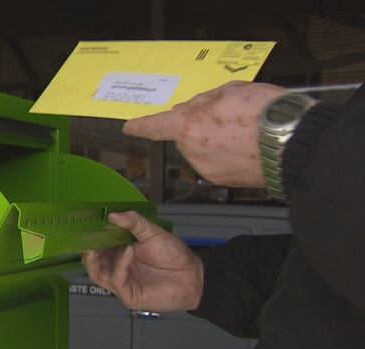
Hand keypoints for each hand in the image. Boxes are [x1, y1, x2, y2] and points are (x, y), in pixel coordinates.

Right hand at [82, 211, 203, 311]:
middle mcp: (119, 269)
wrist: (193, 274)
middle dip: (89, 251)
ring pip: (97, 275)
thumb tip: (113, 215)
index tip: (90, 228)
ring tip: (100, 246)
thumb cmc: (175, 255)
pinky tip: (128, 251)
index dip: (92, 240)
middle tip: (91, 238)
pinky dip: (120, 265)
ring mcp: (123, 284)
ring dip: (96, 260)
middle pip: (93, 264)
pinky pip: (117, 281)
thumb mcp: (152, 232)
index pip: (98, 249)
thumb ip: (133, 222)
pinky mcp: (129, 296)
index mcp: (121, 254)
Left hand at [123, 81, 285, 186]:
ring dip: (214, 142)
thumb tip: (188, 111)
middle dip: (199, 127)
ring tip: (244, 133)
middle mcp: (191, 150)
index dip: (141, 125)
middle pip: (186, 136)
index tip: (130, 127)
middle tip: (229, 117)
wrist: (293, 143)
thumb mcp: (229, 91)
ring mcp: (206, 169)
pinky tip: (246, 148)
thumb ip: (202, 102)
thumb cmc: (263, 111)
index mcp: (188, 125)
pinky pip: (216, 164)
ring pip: (201, 150)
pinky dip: (226, 156)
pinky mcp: (221, 181)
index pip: (155, 126)